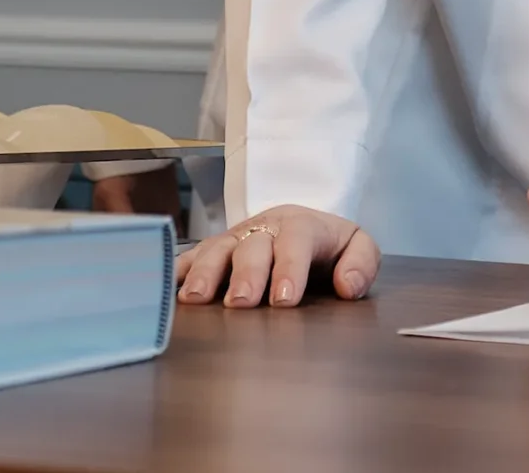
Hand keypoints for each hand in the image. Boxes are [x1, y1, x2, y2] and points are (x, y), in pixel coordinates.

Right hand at [174, 204, 377, 308]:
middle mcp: (265, 227)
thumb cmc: (329, 246)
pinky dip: (178, 270)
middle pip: (252, 245)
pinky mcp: (214, 249)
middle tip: (240, 303)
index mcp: (303, 225)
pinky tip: (167, 286)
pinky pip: (192, 256)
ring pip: (217, 249)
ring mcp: (236, 237)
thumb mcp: (358, 247)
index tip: (284, 300)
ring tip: (195, 299)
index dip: (289, 268)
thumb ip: (361, 264)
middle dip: (245, 274)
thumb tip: (348, 287)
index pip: (296, 241)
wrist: (303, 227)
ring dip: (205, 273)